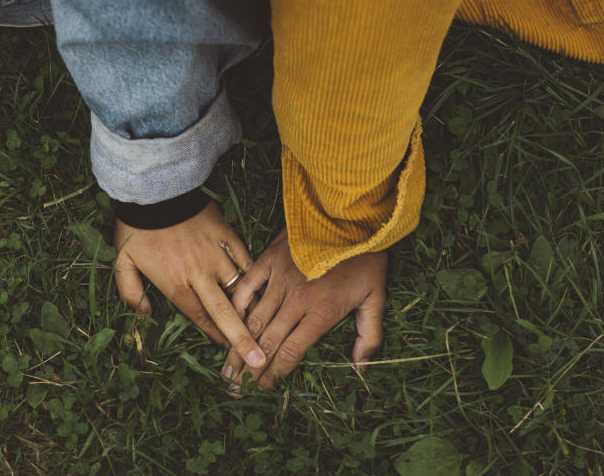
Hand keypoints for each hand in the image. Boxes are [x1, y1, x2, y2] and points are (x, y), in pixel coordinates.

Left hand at [113, 201, 267, 369]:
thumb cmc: (137, 229)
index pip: (200, 319)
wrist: (155, 190)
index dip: (216, 338)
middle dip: (242, 340)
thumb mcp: (123, 263)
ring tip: (265, 325)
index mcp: (176, 285)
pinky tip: (261, 286)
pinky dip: (252, 274)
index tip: (230, 355)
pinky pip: (245, 259)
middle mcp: (200, 275)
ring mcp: (216, 255)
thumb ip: (131, 294)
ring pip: (239, 287)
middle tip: (257, 362)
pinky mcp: (226, 235)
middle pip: (225, 313)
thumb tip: (145, 316)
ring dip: (251, 308)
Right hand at [221, 230, 386, 390]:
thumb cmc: (366, 257)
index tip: (262, 389)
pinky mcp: (269, 259)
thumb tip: (362, 367)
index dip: (275, 373)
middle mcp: (296, 299)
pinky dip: (237, 307)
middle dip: (250, 368)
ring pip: (254, 320)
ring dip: (239, 345)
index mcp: (321, 312)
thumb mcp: (376, 297)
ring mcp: (280, 279)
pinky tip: (229, 323)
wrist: (351, 215)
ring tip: (227, 366)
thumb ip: (369, 335)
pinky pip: (247, 287)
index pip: (292, 352)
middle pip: (268, 341)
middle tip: (235, 388)